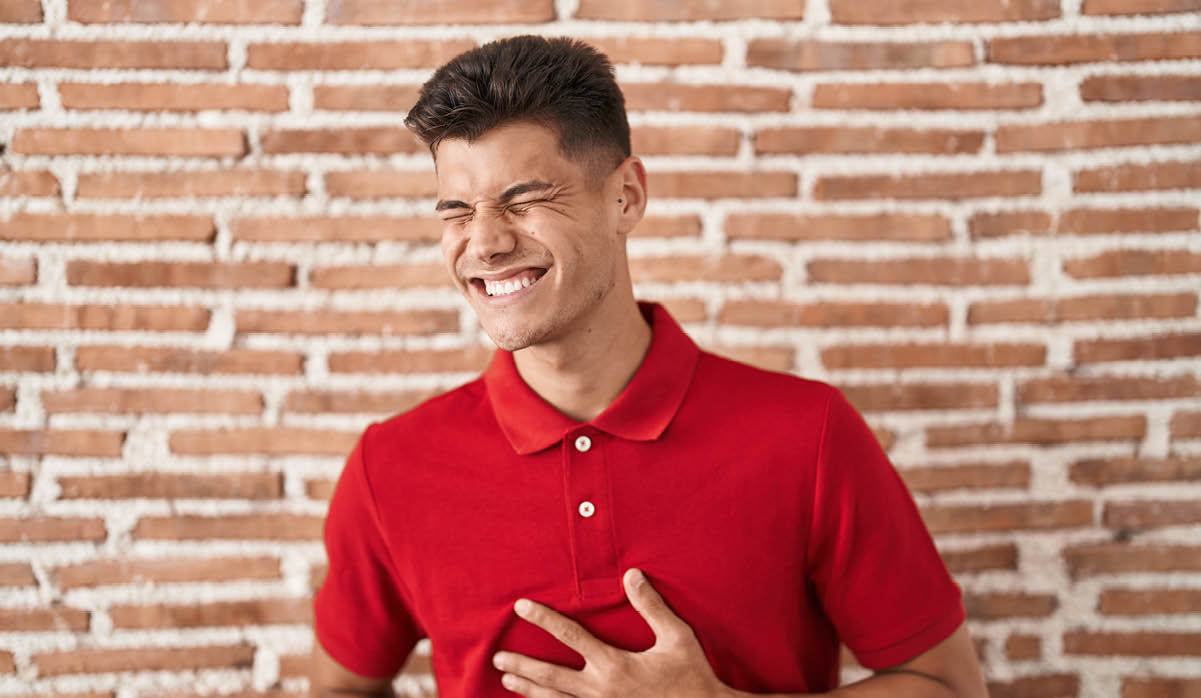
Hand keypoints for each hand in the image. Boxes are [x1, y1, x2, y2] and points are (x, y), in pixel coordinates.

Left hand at [492, 568, 735, 697]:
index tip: (521, 606)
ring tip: (507, 679)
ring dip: (529, 689)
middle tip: (498, 656)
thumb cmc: (692, 676)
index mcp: (614, 665)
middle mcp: (600, 691)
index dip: (543, 619)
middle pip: (550, 675)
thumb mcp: (676, 637)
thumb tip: (632, 575)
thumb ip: (651, 606)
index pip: (570, 636)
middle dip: (522, 664)